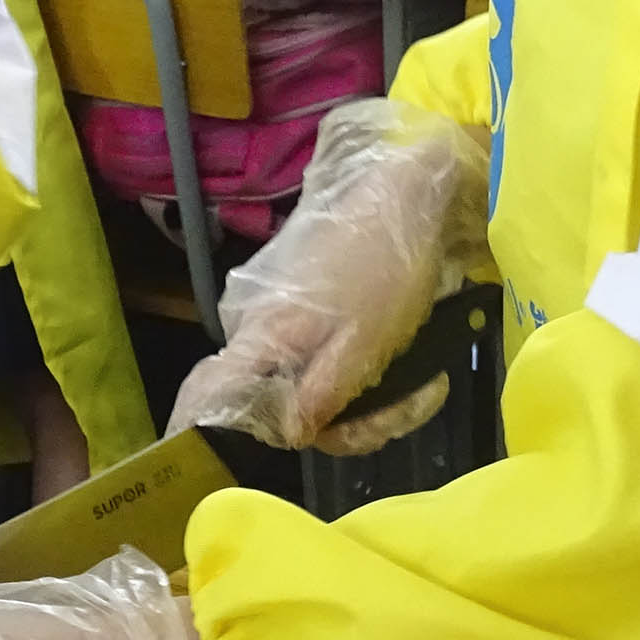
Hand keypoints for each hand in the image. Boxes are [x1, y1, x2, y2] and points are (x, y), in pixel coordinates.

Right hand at [169, 100, 488, 452]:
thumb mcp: (366, 341)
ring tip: (428, 381)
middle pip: (282, 404)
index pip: (211, 397)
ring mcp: (273, 311)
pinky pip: (318, 356)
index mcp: (261, 335)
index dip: (224, 431)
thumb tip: (287, 435)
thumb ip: (322, 392)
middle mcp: (253, 325)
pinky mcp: (296, 301)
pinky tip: (408, 357)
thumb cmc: (384, 265)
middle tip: (415, 402)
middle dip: (354, 420)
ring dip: (372, 398)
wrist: (397, 190)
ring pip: (309, 384)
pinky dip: (361, 366)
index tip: (260, 449)